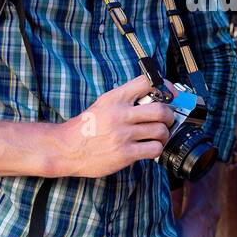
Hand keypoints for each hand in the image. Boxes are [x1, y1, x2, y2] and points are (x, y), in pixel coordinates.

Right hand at [54, 75, 176, 177]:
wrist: (66, 149)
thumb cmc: (85, 127)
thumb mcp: (103, 104)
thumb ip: (125, 99)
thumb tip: (152, 96)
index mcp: (115, 98)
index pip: (146, 82)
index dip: (164, 86)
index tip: (170, 93)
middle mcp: (120, 114)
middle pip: (161, 110)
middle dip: (169, 116)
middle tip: (167, 120)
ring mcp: (123, 135)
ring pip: (160, 131)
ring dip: (164, 134)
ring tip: (158, 136)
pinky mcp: (125, 154)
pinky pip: (154, 149)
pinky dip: (157, 149)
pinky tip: (150, 148)